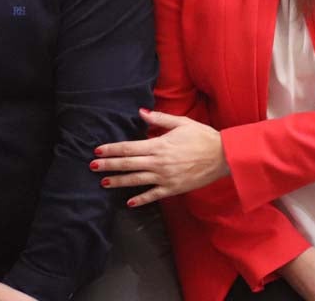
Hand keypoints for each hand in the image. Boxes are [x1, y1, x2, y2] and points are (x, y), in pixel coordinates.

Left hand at [90, 109, 228, 205]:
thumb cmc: (203, 136)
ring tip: (104, 182)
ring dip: (118, 181)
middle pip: (128, 164)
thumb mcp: (182, 123)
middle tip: (92, 166)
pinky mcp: (173, 188)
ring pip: (136, 180)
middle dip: (108, 165)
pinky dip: (140, 199)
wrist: (223, 156)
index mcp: (160, 145)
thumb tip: (141, 112)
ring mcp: (165, 177)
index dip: (112, 149)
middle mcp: (159, 162)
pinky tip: (129, 202)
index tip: (98, 150)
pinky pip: (152, 195)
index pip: (129, 147)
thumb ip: (160, 118)